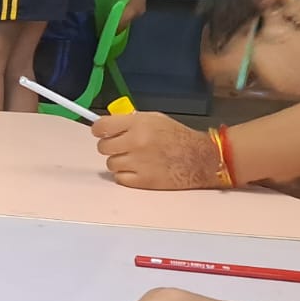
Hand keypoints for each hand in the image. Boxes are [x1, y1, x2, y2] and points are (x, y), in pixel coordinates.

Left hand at [92, 113, 221, 189]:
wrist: (199, 158)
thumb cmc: (177, 137)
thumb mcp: (154, 119)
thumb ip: (129, 121)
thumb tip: (107, 125)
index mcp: (138, 124)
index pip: (101, 127)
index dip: (99, 130)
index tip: (102, 132)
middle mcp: (136, 143)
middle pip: (102, 147)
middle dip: (110, 146)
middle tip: (122, 147)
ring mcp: (138, 163)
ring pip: (110, 164)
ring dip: (119, 161)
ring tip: (135, 159)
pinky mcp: (142, 181)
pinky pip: (119, 178)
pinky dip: (126, 175)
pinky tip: (138, 169)